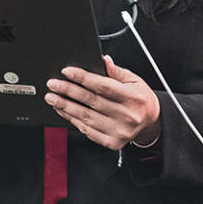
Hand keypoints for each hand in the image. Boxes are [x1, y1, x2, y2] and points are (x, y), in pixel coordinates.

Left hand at [44, 55, 160, 149]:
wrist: (150, 121)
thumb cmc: (140, 98)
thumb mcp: (134, 80)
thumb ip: (116, 71)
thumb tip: (103, 61)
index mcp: (133, 98)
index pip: (103, 86)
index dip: (83, 78)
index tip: (67, 71)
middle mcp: (127, 116)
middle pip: (91, 101)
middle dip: (68, 91)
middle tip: (52, 84)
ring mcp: (119, 131)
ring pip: (86, 117)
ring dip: (65, 106)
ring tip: (52, 98)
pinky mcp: (112, 142)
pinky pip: (88, 131)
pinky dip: (73, 120)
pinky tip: (64, 111)